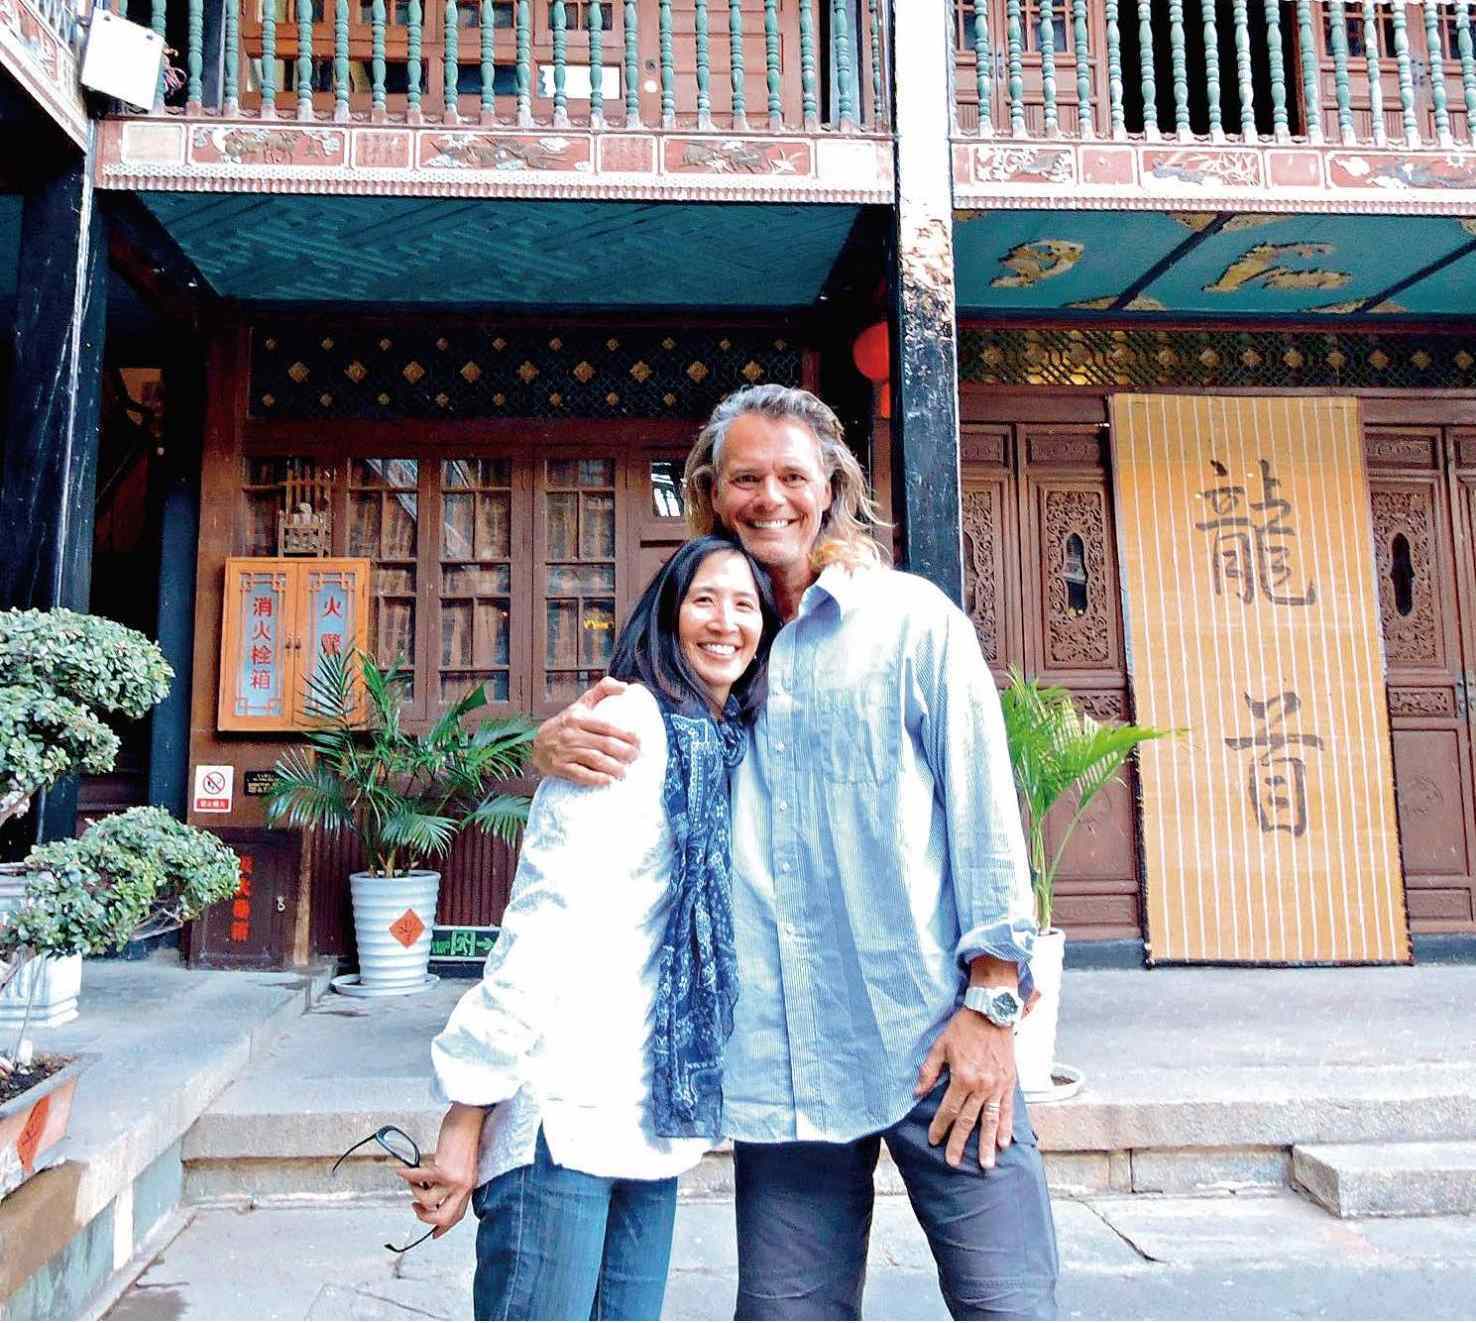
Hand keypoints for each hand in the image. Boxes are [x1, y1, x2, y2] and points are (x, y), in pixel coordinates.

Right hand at [395, 1104, 484, 1237]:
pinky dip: (407, 1175)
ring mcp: (454, 1179)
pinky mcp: (443, 1169)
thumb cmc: (464, 1137)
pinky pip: (418, 1179)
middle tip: (415, 1207)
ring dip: (414, 1191)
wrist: (470, 1118)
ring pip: (427, 1200)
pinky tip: (401, 1170)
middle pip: (443, 1218)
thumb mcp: (464, 1164)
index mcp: (468, 1186)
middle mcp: (463, 1186)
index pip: (457, 1216)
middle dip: (424, 1218)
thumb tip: (436, 1193)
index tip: (434, 1233)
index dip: (443, 1227)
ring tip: (413, 1178)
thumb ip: (454, 1181)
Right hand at [530, 677, 638, 786]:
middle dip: (624, 752)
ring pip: (594, 760)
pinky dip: (595, 778)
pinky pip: (579, 774)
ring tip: (626, 772)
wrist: (538, 743)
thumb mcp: (581, 704)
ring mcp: (564, 751)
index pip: (606, 726)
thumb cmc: (567, 723)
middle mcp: (571, 734)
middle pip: (603, 744)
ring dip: (613, 767)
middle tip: (636, 757)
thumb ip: (602, 690)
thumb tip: (625, 687)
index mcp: (578, 718)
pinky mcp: (559, 767)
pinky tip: (608, 781)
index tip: (639, 741)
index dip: (625, 734)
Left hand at [914, 1008, 1016, 1168]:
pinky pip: (1008, 1110)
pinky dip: (1006, 1127)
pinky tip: (1003, 1143)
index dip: (940, 1127)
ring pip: (991, 1121)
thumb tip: (917, 1093)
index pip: (949, 1110)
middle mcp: (981, 1086)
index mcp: (963, 1078)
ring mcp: (998, 1086)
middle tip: (953, 1163)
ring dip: (986, 1144)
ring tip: (985, 1165)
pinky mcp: (1009, 1083)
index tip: (934, 1141)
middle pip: (969, 1121)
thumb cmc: (963, 1028)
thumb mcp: (940, 1046)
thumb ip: (929, 1071)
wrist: (992, 1012)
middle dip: (959, 1143)